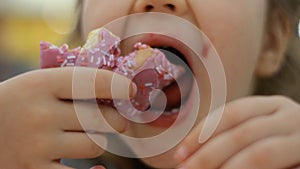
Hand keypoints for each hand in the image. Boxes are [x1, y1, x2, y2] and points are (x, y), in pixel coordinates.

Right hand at [0, 67, 134, 168]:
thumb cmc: (19, 103)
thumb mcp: (37, 84)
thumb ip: (71, 84)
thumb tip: (116, 87)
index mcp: (40, 85)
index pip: (90, 81)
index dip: (117, 85)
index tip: (131, 91)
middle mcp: (39, 115)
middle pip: (99, 118)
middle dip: (116, 120)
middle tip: (118, 121)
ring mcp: (36, 146)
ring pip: (94, 145)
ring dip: (100, 141)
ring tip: (91, 137)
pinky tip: (98, 168)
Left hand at [174, 96, 299, 168]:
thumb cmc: (280, 142)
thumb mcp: (260, 131)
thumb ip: (234, 138)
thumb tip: (191, 157)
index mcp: (272, 105)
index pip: (230, 114)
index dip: (201, 134)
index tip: (179, 155)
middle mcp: (290, 116)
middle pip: (240, 134)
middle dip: (208, 155)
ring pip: (259, 154)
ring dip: (228, 168)